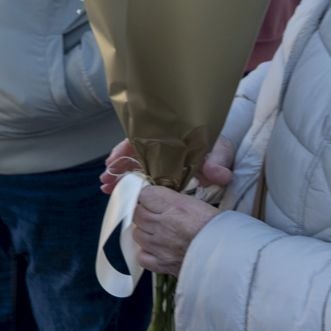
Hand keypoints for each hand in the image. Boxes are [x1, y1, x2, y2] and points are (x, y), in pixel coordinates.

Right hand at [100, 136, 233, 193]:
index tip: (112, 162)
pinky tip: (119, 191)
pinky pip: (142, 177)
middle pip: (132, 155)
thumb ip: (217, 162)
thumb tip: (219, 175)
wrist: (225, 156)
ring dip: (119, 176)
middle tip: (105, 180)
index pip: (141, 140)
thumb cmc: (218, 148)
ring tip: (106, 188)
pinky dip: (130, 183)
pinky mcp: (163, 175)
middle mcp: (160, 149)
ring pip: (134, 167)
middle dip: (117, 167)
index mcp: (169, 138)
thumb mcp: (220, 151)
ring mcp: (160, 162)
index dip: (124, 150)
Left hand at [130, 183, 219, 275]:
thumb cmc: (221, 229)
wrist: (231, 259)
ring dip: (145, 231)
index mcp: (175, 206)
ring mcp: (159, 245)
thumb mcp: (200, 205)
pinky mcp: (161, 264)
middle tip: (158, 215)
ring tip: (160, 232)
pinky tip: (157, 250)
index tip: (153, 198)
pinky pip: (142, 256)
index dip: (148, 195)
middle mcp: (162, 224)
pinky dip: (146, 253)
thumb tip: (162, 199)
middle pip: (138, 213)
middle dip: (145, 212)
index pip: (145, 194)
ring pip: (137, 233)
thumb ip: (176, 201)